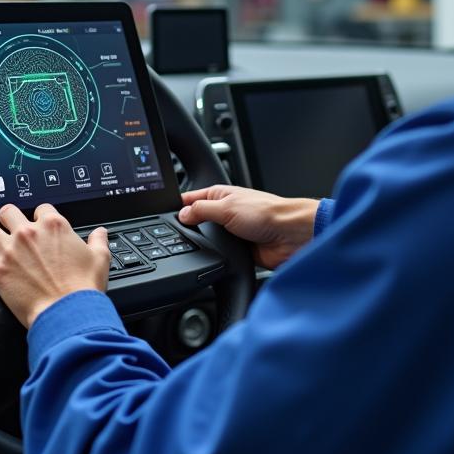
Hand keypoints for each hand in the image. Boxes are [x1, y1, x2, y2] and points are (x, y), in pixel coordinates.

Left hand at [0, 204, 110, 327]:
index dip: (40, 216)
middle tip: (10, 228)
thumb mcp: (99, 258)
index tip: (40, 225)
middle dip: (8, 218)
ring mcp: (10, 249)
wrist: (67, 312)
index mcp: (53, 226)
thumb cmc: (82, 287)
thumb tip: (100, 233)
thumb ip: (98, 241)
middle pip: (8, 211)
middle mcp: (29, 233)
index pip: (41, 208)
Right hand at [178, 185, 317, 269]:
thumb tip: (182, 214)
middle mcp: (226, 213)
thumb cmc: (268, 213)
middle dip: (188, 227)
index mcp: (221, 196)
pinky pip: (220, 255)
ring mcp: (232, 233)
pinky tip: (212, 258)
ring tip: (195, 246)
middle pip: (198, 221)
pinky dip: (216, 257)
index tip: (163, 214)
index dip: (178, 206)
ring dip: (204, 243)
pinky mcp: (239, 251)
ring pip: (208, 240)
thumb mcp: (226, 207)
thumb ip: (201, 210)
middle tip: (177, 234)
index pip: (192, 199)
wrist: (291, 236)